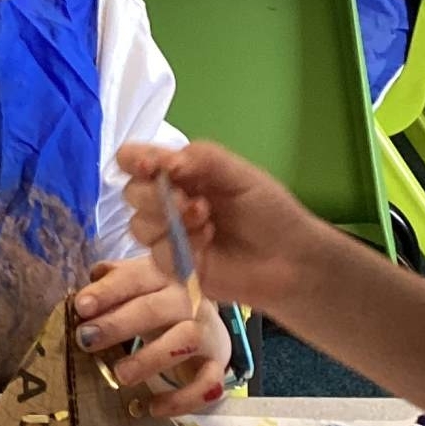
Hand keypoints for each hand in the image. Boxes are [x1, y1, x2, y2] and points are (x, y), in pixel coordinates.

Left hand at [75, 257, 230, 417]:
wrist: (205, 319)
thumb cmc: (156, 299)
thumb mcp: (134, 284)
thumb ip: (109, 284)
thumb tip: (83, 298)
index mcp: (161, 274)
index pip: (132, 278)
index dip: (106, 292)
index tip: (81, 307)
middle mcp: (187, 299)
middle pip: (154, 309)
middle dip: (117, 324)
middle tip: (86, 340)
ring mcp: (206, 331)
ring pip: (184, 341)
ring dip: (150, 359)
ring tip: (120, 375)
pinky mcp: (218, 363)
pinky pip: (207, 384)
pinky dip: (182, 399)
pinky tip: (154, 408)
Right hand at [119, 141, 318, 317]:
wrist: (294, 260)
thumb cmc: (268, 210)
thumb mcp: (239, 173)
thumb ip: (201, 157)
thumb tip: (165, 162)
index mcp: (176, 173)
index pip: (131, 159)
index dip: (132, 160)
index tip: (151, 166)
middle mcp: (165, 201)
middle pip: (130, 193)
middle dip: (155, 195)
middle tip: (190, 200)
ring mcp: (168, 236)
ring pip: (138, 226)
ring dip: (169, 221)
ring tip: (207, 221)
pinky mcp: (176, 267)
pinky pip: (157, 255)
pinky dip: (181, 247)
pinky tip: (208, 243)